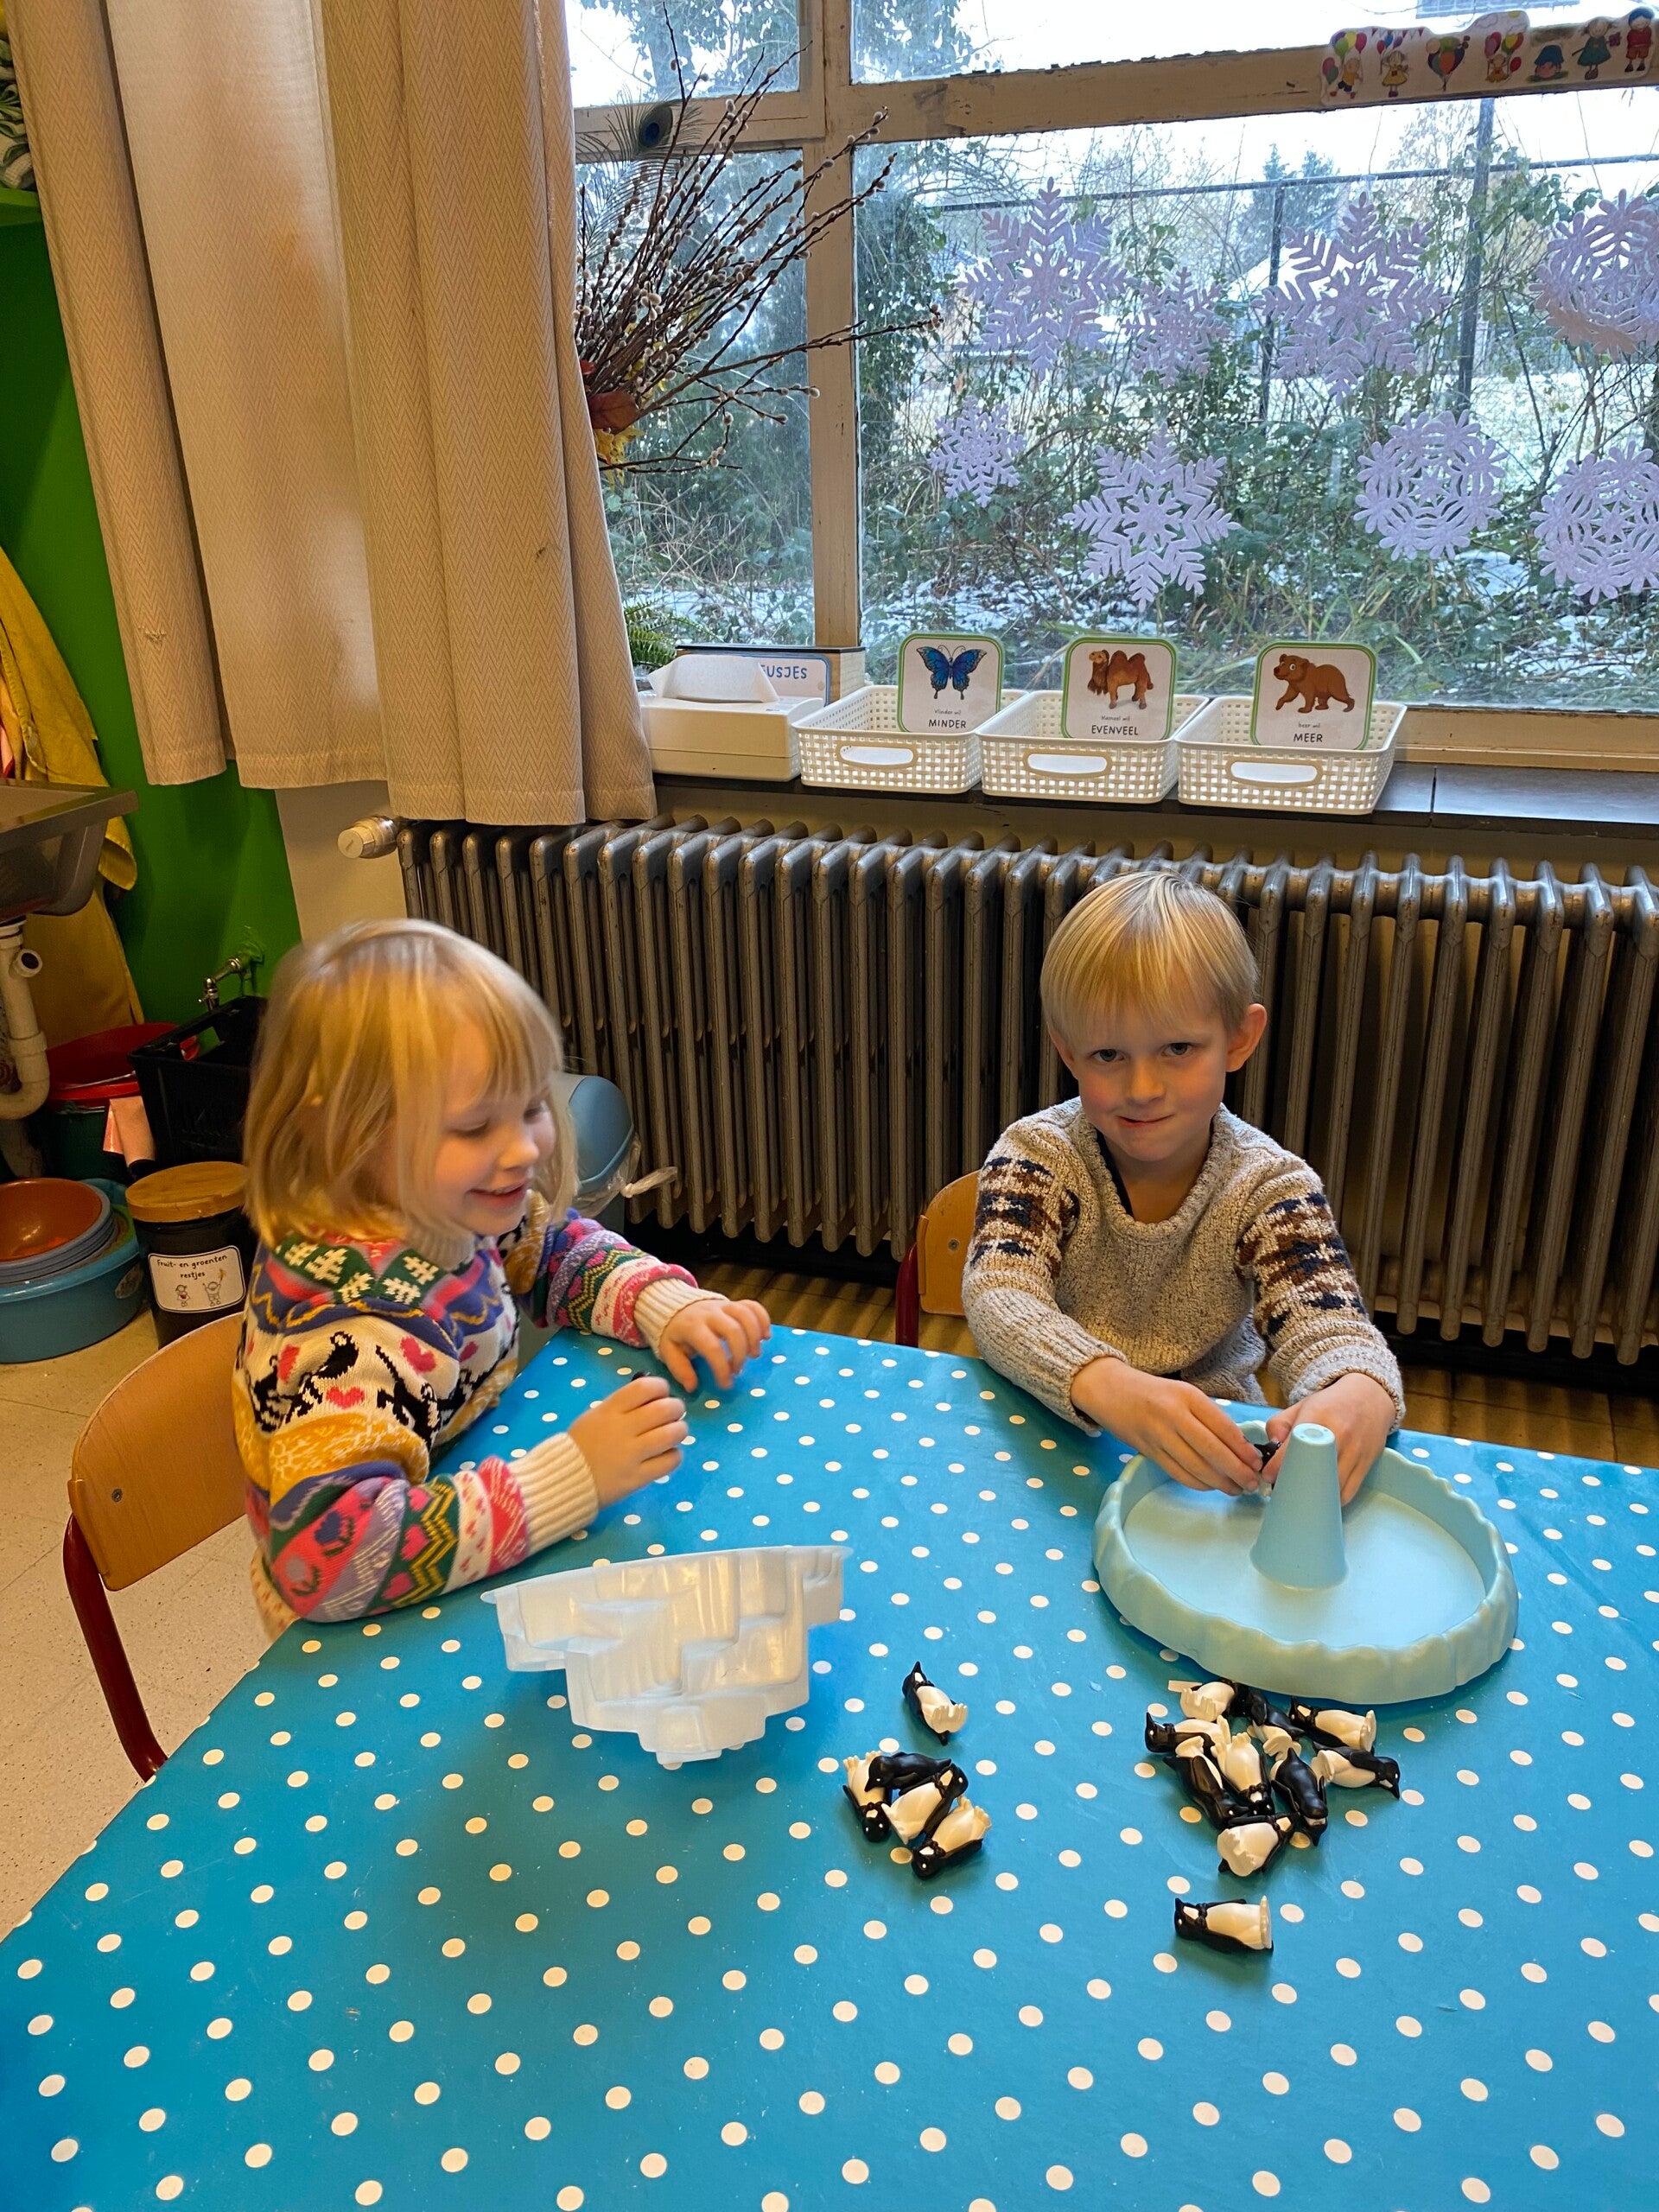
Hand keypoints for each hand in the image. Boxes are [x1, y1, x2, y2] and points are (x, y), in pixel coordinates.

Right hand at [570, 1375, 687, 1505]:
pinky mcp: (637, 1477)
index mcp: (609, 1410)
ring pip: (672, 1434)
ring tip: (674, 1434)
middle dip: (676, 1408)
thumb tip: (655, 1398)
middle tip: (674, 1414)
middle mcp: (622, 1429)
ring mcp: (630, 1454)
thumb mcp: (595, 1417)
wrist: (563, 1481)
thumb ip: (621, 1407)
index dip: (660, 1387)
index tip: (662, 1394)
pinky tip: (667, 1455)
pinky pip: (669, 1461)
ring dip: (679, 1431)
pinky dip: (674, 1455)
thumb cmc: (581, 1445)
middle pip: (664, 1409)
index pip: (645, 1388)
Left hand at [657, 1297, 770, 1390]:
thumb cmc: (675, 1332)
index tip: (726, 1384)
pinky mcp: (733, 1303)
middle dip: (740, 1354)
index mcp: (692, 1327)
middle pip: (733, 1330)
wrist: (674, 1305)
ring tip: (754, 1354)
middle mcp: (710, 1314)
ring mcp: (723, 1306)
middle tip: (738, 1370)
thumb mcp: (669, 1351)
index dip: (722, 1368)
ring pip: (746, 1315)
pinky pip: (752, 1305)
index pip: (712, 1347)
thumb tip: (692, 1387)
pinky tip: (765, 1336)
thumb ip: (680, 1369)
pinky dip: (763, 1319)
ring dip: (754, 1337)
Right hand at [1071, 1359, 1263, 1493]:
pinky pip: (1178, 1473)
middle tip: (1252, 1483)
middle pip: (1212, 1450)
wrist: (1108, 1389)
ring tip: (1236, 1489)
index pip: (1223, 1427)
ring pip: (1196, 1466)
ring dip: (1219, 1482)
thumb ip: (1207, 1417)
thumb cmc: (1151, 1392)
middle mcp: (1173, 1415)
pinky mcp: (1147, 1452)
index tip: (1257, 1462)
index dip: (1243, 1449)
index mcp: (1187, 1397)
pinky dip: (1198, 1483)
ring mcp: (1158, 1435)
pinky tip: (1210, 1486)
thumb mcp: (1182, 1394)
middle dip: (1236, 1471)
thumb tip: (1239, 1446)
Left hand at [1263, 1373, 1394, 1502]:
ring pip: (1331, 1486)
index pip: (1293, 1446)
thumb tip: (1270, 1446)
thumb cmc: (1332, 1404)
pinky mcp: (1366, 1464)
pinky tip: (1323, 1496)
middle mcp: (1338, 1435)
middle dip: (1295, 1483)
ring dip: (1314, 1495)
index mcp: (1318, 1417)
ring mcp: (1355, 1452)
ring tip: (1302, 1492)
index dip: (1277, 1466)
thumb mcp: (1302, 1406)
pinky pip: (1347, 1492)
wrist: (1370, 1397)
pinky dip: (1333, 1499)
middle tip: (1284, 1486)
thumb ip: (1279, 1424)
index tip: (1268, 1475)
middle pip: (1313, 1471)